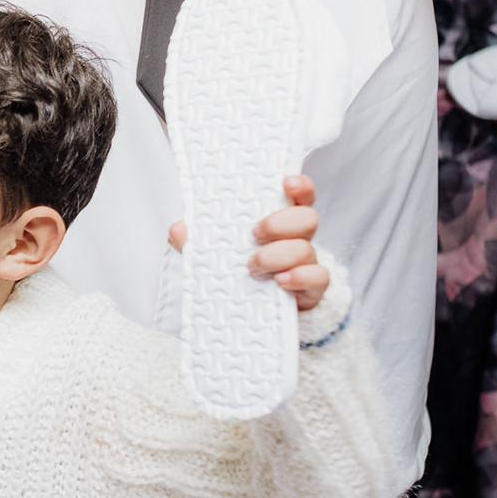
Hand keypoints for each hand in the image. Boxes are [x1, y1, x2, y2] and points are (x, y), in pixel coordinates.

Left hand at [167, 175, 329, 311]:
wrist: (257, 315)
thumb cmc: (240, 272)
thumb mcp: (217, 254)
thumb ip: (197, 241)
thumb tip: (177, 229)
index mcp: (280, 223)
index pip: (299, 197)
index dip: (300, 186)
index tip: (286, 182)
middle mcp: (297, 239)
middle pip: (308, 218)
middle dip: (280, 223)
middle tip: (254, 234)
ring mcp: (307, 263)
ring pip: (307, 248)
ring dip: (277, 255)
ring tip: (252, 266)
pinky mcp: (312, 289)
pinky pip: (318, 278)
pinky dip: (299, 277)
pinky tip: (280, 281)